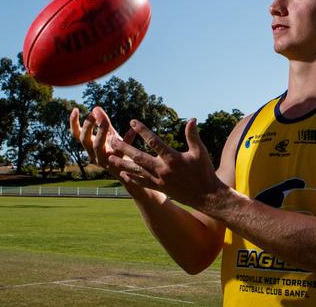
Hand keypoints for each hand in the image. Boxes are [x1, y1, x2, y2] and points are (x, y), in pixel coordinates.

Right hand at [69, 106, 127, 170]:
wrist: (132, 172)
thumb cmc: (118, 150)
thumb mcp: (110, 135)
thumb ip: (103, 122)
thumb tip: (96, 108)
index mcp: (90, 147)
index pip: (77, 135)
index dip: (74, 123)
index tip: (75, 109)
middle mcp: (94, 155)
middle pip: (85, 141)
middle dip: (88, 126)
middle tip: (93, 114)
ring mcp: (105, 161)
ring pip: (98, 147)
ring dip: (100, 133)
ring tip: (105, 121)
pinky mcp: (118, 164)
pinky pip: (121, 151)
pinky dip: (126, 139)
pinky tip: (132, 130)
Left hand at [108, 118, 225, 210]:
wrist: (206, 196)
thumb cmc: (204, 171)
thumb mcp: (200, 151)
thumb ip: (193, 135)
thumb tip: (191, 119)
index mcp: (172, 159)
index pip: (154, 142)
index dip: (142, 131)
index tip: (132, 121)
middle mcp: (163, 170)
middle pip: (139, 157)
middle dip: (124, 148)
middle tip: (112, 140)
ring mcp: (159, 180)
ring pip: (137, 171)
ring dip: (122, 163)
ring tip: (109, 158)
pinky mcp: (159, 188)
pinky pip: (142, 183)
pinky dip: (131, 178)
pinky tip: (122, 173)